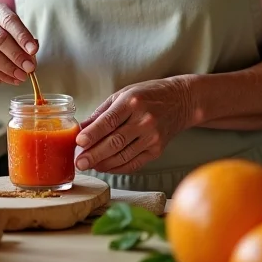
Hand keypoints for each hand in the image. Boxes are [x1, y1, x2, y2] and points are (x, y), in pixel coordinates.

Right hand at [0, 1, 38, 86]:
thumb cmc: (5, 39)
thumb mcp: (17, 36)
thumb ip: (26, 42)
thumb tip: (32, 53)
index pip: (9, 20)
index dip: (22, 36)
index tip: (33, 50)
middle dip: (17, 55)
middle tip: (30, 67)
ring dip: (9, 68)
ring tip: (22, 76)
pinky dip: (0, 75)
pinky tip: (11, 79)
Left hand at [75, 77, 193, 174]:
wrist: (181, 101)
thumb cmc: (148, 94)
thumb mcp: (123, 94)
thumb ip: (101, 113)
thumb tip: (81, 129)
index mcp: (132, 102)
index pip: (109, 121)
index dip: (93, 134)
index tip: (79, 143)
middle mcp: (144, 120)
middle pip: (115, 142)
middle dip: (94, 154)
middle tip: (80, 163)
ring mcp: (152, 137)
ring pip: (123, 155)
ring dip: (104, 163)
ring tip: (89, 165)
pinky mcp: (157, 150)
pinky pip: (134, 163)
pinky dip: (118, 168)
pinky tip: (105, 167)